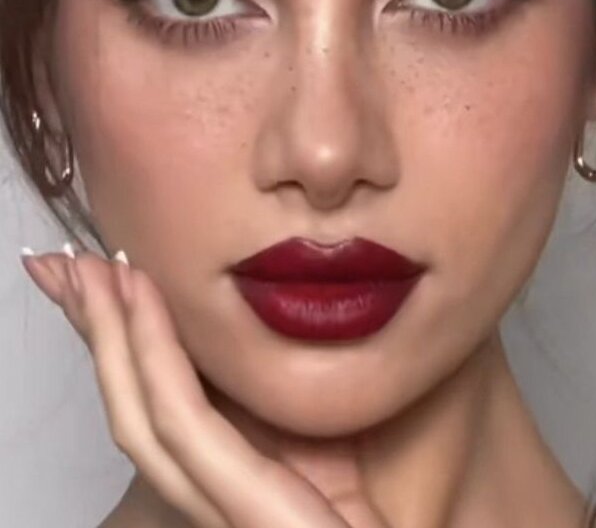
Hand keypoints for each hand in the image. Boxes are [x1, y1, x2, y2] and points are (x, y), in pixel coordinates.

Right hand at [21, 250, 390, 527]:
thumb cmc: (367, 511)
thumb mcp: (321, 430)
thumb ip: (285, 391)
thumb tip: (284, 311)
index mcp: (220, 467)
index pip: (154, 396)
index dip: (118, 338)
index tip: (100, 276)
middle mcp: (202, 487)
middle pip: (129, 400)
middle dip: (92, 329)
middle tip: (57, 264)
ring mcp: (213, 503)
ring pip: (138, 407)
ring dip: (107, 330)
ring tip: (84, 269)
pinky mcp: (240, 506)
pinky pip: (181, 420)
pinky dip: (152, 352)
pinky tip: (137, 298)